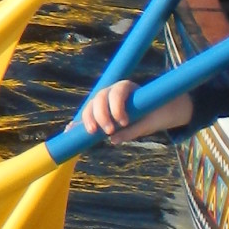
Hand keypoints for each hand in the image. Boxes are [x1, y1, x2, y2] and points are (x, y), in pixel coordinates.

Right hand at [77, 79, 193, 140]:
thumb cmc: (157, 113)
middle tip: (108, 131)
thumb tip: (112, 140)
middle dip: (101, 114)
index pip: (118, 91)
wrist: (159, 110)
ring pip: (91, 105)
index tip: (124, 122)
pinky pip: (87, 116)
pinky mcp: (99, 112)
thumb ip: (134, 129)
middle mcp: (113, 91)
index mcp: (128, 87)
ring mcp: (104, 101)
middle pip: (100, 97)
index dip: (117, 106)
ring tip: (93, 133)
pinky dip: (79, 123)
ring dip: (89, 119)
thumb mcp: (151, 122)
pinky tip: (70, 131)